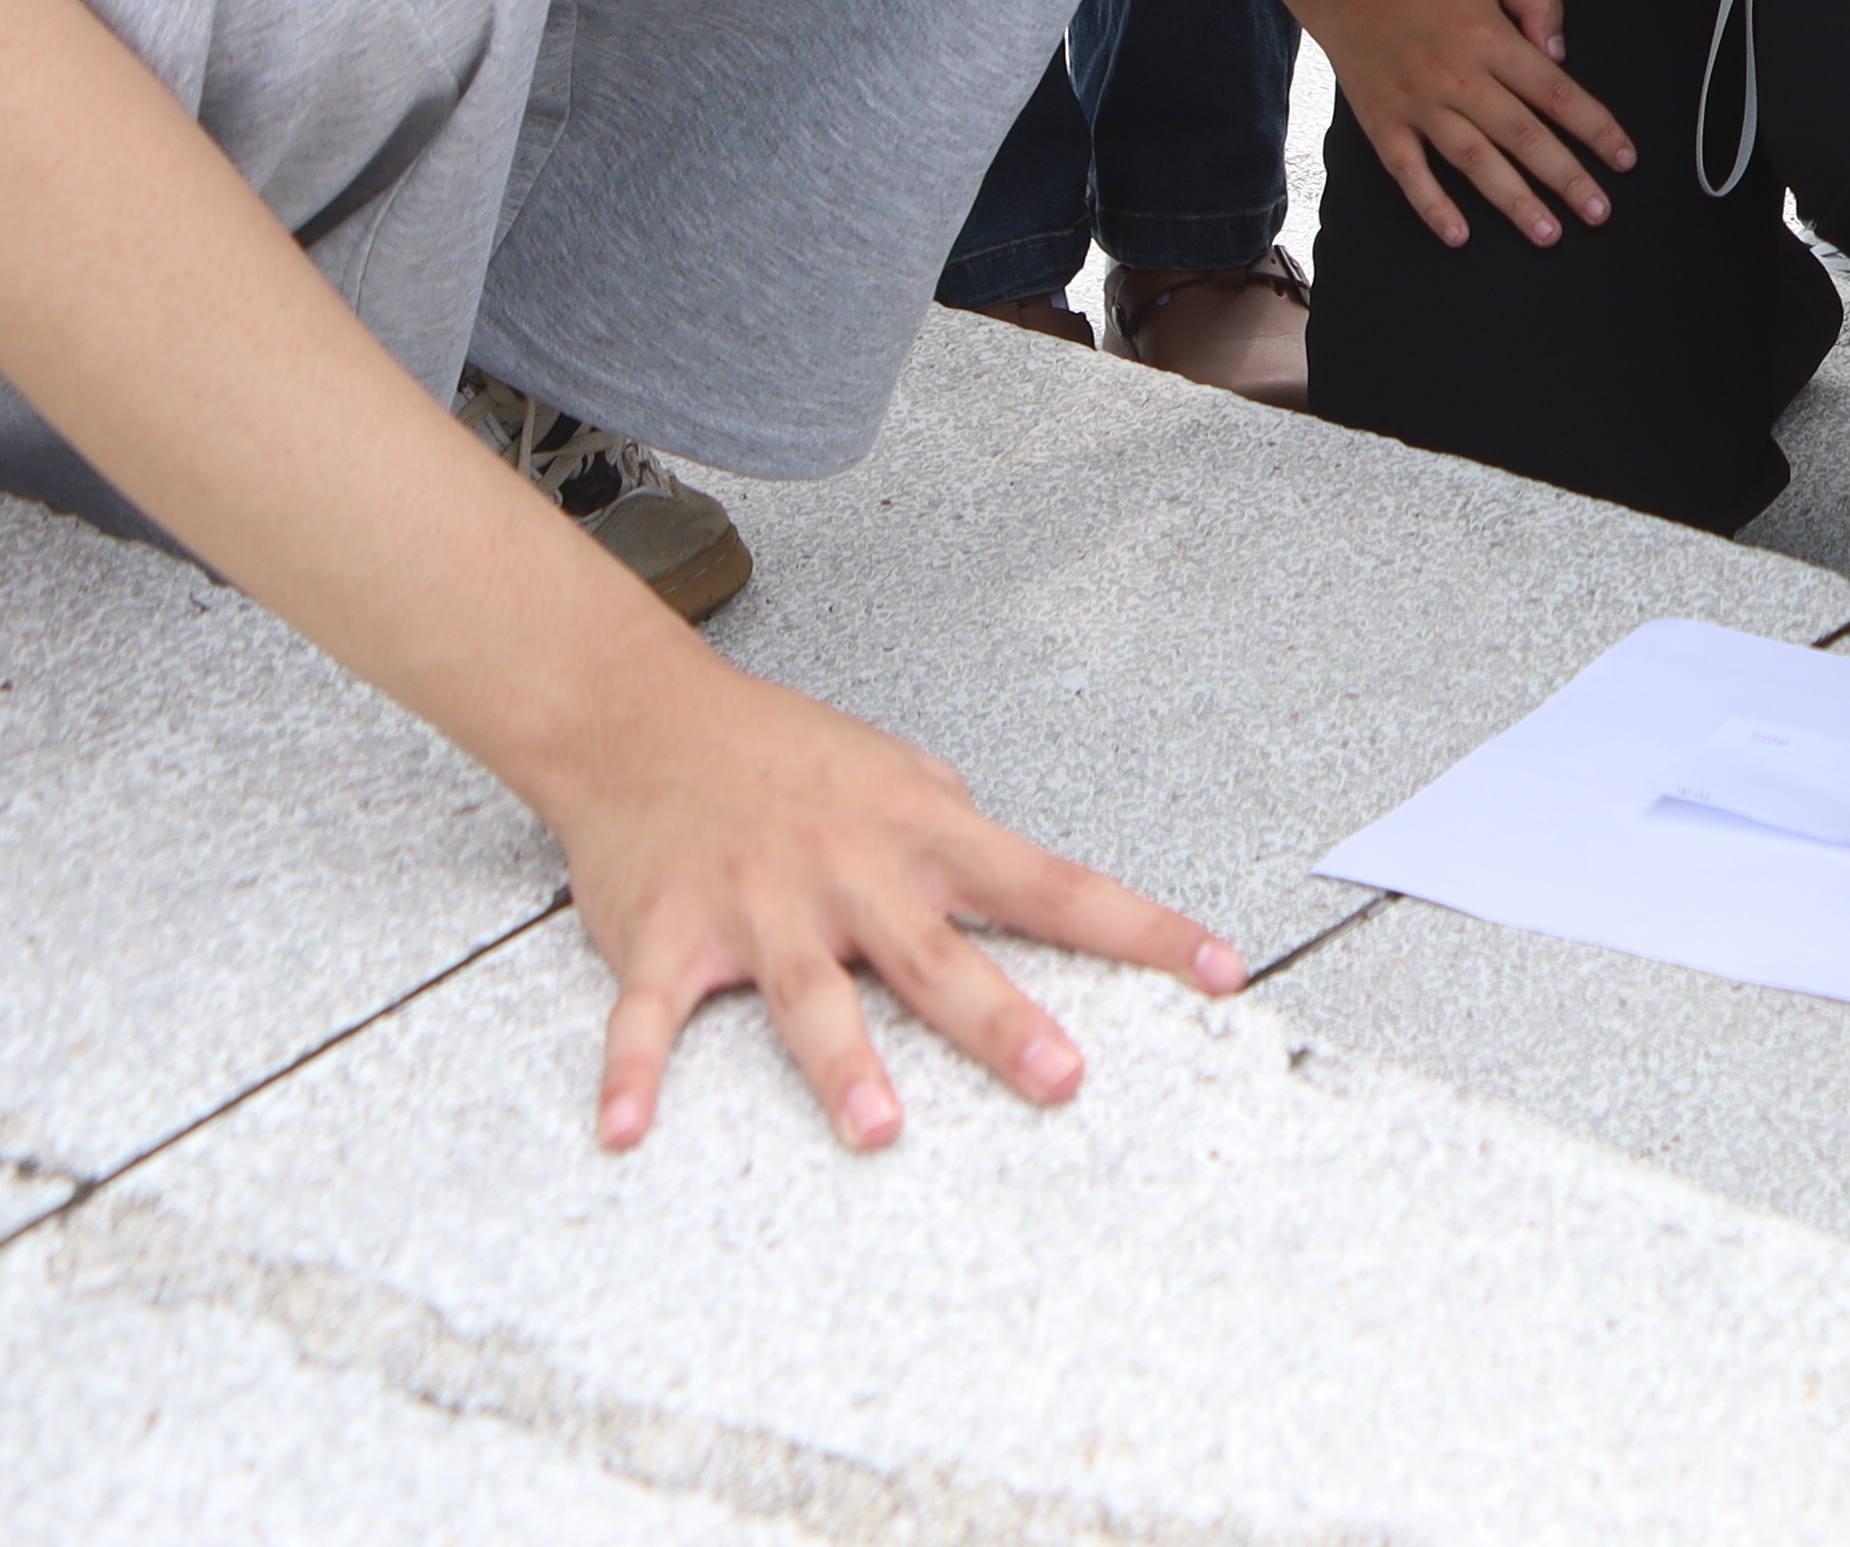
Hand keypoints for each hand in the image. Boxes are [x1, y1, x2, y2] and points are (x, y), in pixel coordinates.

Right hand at [541, 646, 1247, 1149]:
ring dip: (843, 1064)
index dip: (1142, 931)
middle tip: (1061, 1077)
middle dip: (1001, 1019)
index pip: (1055, 886)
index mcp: (924, 833)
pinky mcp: (667, 937)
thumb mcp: (903, 779)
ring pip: (809, 994)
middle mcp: (852, 872)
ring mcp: (758, 905)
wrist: (645, 717)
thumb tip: (1040, 901)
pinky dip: (631, 1075)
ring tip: (881, 1130)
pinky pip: (648, 1018)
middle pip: (938, 956)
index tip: (1222, 970)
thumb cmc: (786, 757)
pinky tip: (627, 1132)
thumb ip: (965, 850)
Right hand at [1306, 0, 1630, 249]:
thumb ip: (1538, 0)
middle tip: (1598, 213)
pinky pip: (1409, 172)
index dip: (1594, 128)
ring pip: (1474, 162)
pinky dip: (1432, 205)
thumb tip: (1559, 54)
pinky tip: (1459, 235)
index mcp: (1490, 39)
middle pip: (1523, 137)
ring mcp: (1419, 105)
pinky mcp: (1384, 122)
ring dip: (1514, 201)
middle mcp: (1458, 78)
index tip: (1623, 158)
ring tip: (1548, 234)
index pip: (1556, 92)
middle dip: (1566, 178)